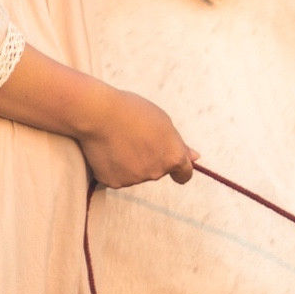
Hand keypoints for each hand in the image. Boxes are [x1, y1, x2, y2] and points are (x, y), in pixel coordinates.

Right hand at [80, 88, 199, 188]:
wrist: (98, 113)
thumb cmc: (132, 111)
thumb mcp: (162, 121)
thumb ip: (179, 144)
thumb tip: (195, 158)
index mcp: (173, 156)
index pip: (184, 174)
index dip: (179, 170)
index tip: (174, 169)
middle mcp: (157, 172)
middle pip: (157, 169)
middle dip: (149, 157)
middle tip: (134, 136)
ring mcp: (135, 179)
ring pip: (135, 173)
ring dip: (130, 162)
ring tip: (117, 140)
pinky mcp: (114, 182)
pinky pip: (117, 176)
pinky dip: (113, 167)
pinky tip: (106, 150)